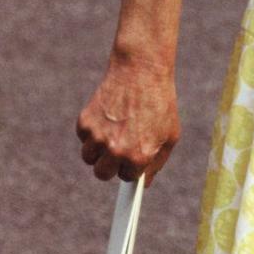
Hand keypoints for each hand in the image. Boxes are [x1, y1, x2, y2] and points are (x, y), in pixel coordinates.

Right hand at [77, 55, 179, 184]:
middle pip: (102, 174)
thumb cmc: (159, 102)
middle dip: (110, 164)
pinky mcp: (85, 122)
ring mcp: (98, 137)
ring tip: (112, 130)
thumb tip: (144, 183)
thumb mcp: (169, 134)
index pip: (127, 177)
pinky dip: (92, 130)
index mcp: (139, 156)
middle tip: (118, 149)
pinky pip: (83, 138)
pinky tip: (107, 115)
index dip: (131, 166)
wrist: (141, 70)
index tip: (131, 160)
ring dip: (98, 149)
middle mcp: (116, 150)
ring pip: (89, 158)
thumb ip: (157, 162)